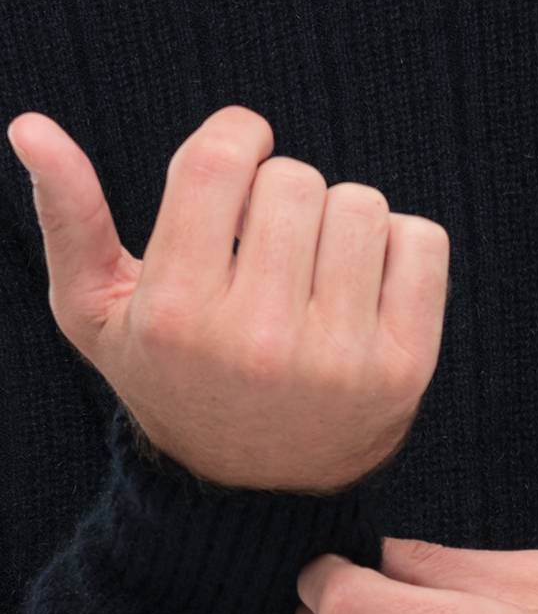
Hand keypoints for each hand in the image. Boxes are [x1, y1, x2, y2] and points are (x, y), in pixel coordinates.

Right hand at [6, 103, 449, 493]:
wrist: (251, 487)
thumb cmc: (169, 374)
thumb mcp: (96, 310)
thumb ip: (67, 216)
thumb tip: (29, 125)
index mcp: (177, 314)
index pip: (220, 160)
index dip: (236, 137)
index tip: (238, 160)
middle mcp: (259, 340)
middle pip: (295, 179)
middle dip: (281, 194)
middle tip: (268, 243)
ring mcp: (338, 359)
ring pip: (362, 204)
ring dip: (339, 219)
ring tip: (311, 267)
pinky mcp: (404, 369)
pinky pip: (423, 241)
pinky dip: (396, 246)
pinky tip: (360, 284)